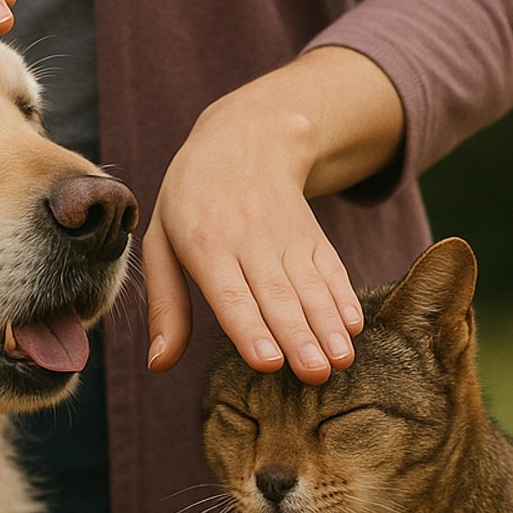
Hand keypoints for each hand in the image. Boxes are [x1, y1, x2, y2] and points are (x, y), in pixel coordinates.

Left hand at [143, 48, 403, 383]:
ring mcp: (286, 236)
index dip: (249, 327)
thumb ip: (165, 305)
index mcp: (204, 244)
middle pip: (276, 295)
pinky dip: (344, 297)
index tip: (268, 361)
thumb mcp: (162, 243)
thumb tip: (158, 363)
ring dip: (327, 325)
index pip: (229, 294)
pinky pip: (331, 268)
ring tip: (341, 361)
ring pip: (309, 285)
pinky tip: (354, 327)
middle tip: (315, 374)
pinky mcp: (313, 235)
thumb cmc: (190, 202)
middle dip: (298, 337)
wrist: (246, 138)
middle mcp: (248, 240)